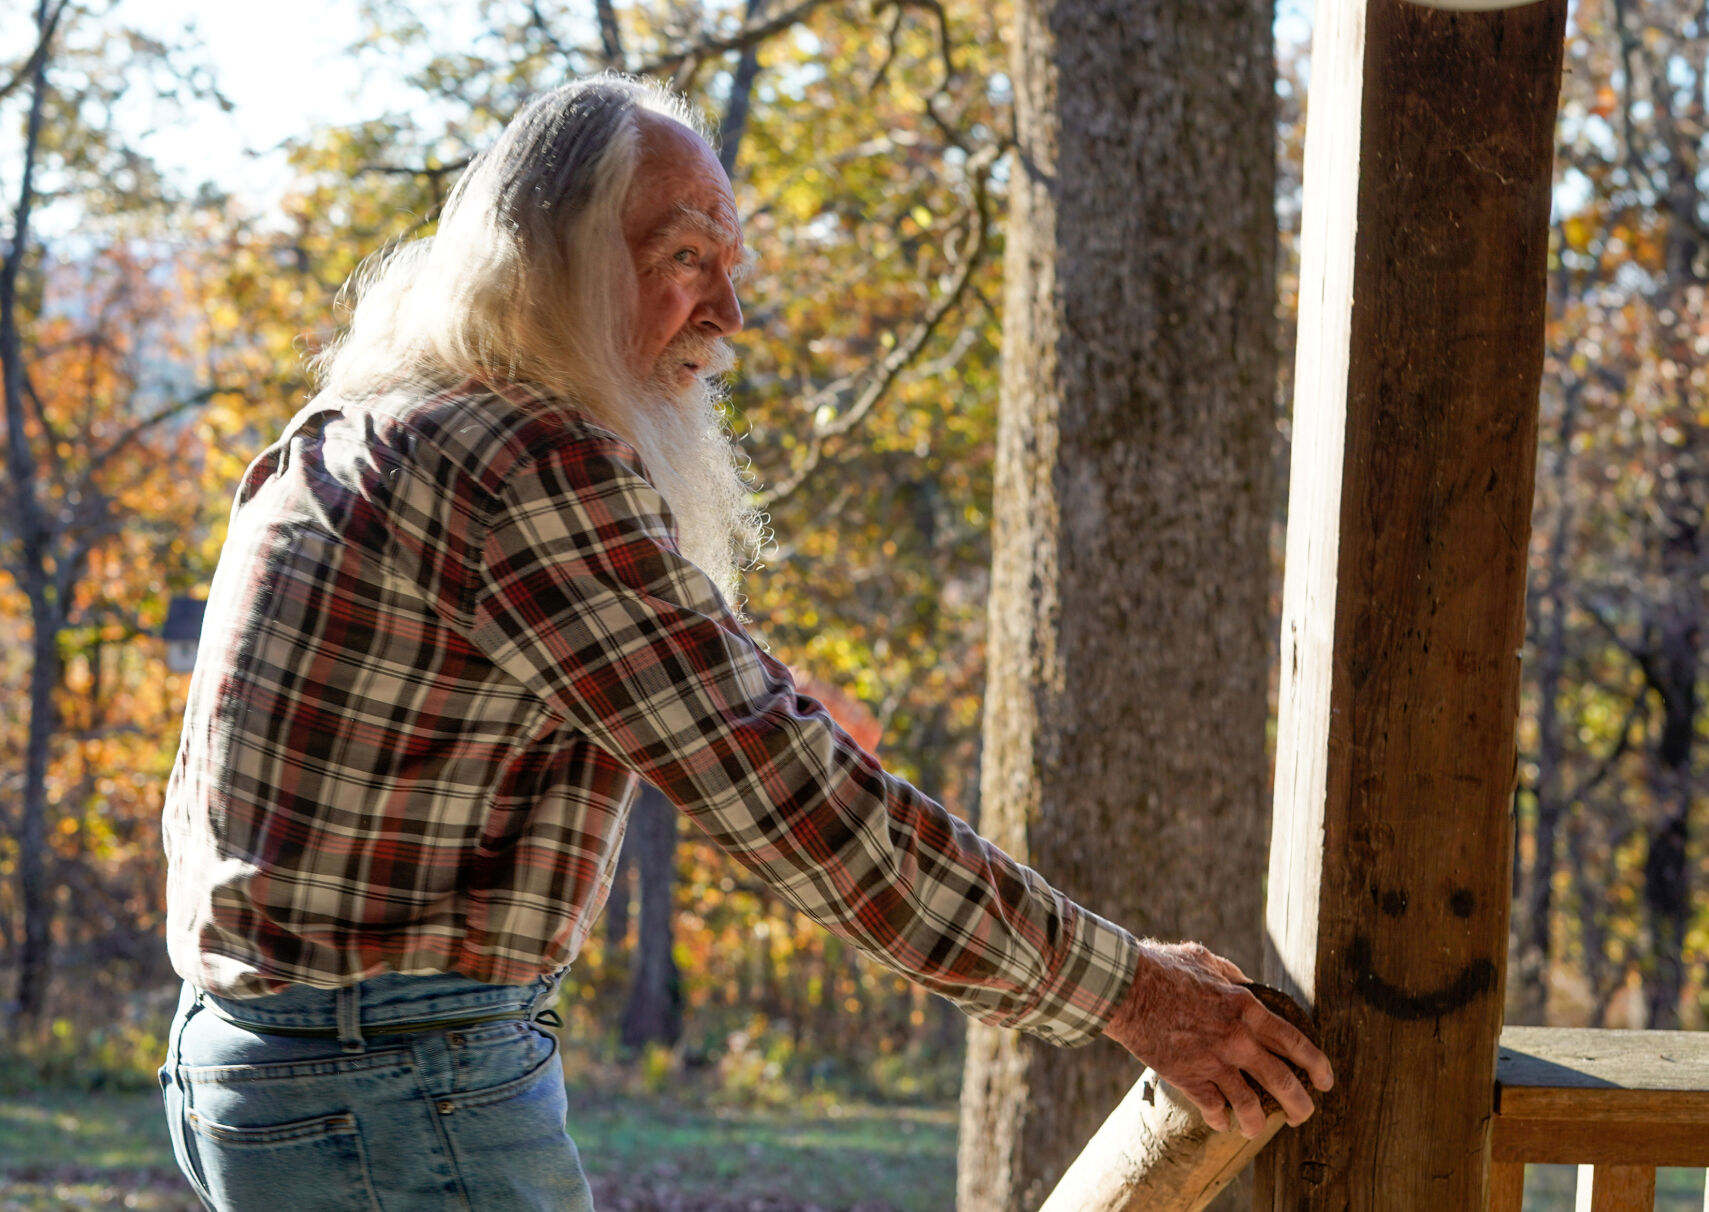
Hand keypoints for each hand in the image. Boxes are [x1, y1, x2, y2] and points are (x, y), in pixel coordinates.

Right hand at [1101, 940, 1333, 1138]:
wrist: (1126, 988)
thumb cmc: (1163, 968)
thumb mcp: (1205, 960)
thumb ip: (1230, 974)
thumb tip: (1244, 982)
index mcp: (1246, 1008)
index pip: (1295, 1042)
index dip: (1318, 1065)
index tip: (1325, 1080)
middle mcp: (1238, 1039)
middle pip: (1284, 1082)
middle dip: (1300, 1105)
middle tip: (1302, 1116)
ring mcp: (1214, 1061)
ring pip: (1251, 1106)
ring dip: (1257, 1123)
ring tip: (1255, 1130)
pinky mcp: (1189, 1078)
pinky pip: (1213, 1109)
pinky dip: (1219, 1120)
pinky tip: (1219, 1122)